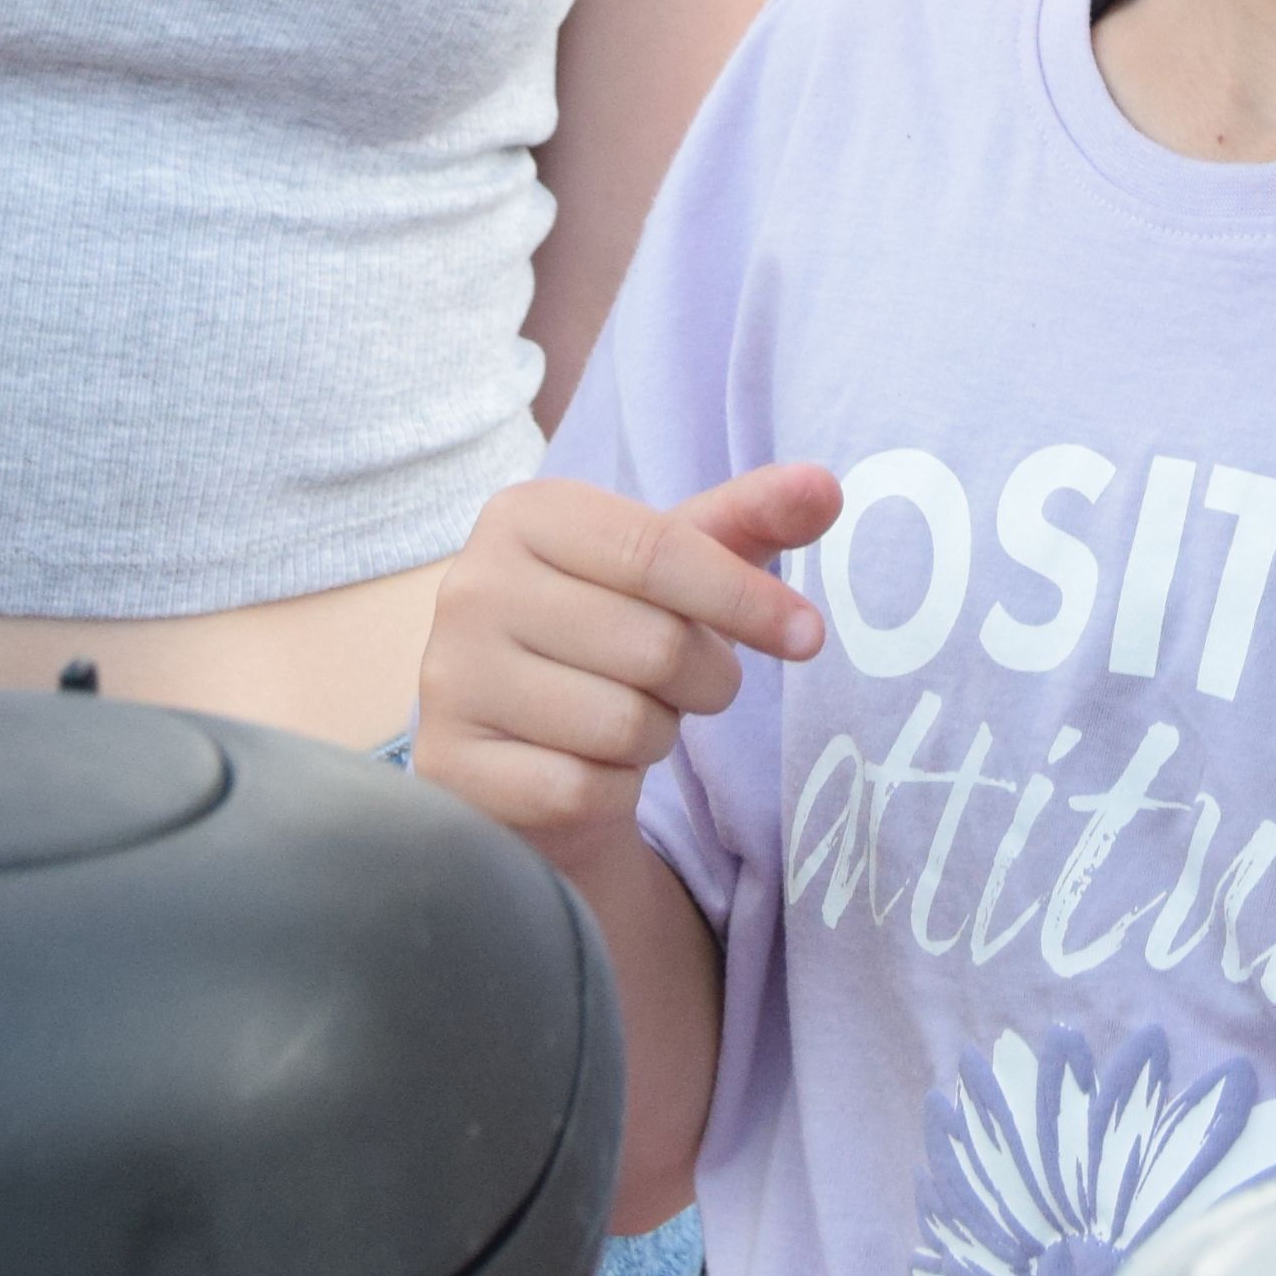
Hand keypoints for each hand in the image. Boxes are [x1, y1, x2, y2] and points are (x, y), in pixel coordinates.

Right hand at [410, 463, 840, 850]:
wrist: (524, 745)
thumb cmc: (611, 635)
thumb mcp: (679, 565)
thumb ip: (751, 518)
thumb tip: (826, 485)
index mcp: (523, 515)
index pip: (658, 550)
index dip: (747, 598)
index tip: (808, 636)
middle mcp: (471, 587)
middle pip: (653, 644)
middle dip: (702, 679)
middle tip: (686, 685)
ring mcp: (449, 680)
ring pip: (622, 724)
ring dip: (655, 736)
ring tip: (626, 719)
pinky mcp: (449, 768)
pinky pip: (583, 789)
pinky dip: (612, 790)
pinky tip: (587, 769)